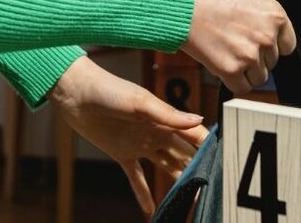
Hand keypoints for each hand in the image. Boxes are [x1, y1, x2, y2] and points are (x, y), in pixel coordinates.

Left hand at [47, 56, 206, 214]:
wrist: (75, 94)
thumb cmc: (107, 90)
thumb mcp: (140, 102)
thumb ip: (168, 115)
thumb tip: (199, 120)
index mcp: (163, 118)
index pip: (193, 134)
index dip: (208, 146)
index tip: (224, 160)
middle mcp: (155, 132)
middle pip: (183, 153)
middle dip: (198, 167)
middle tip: (212, 185)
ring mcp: (140, 144)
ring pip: (166, 167)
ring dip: (178, 181)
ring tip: (192, 198)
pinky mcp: (122, 154)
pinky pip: (137, 178)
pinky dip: (144, 194)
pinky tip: (152, 210)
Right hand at [180, 0, 295, 93]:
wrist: (178, 1)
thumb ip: (259, 12)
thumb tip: (264, 24)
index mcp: (274, 15)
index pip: (288, 46)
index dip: (271, 46)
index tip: (257, 44)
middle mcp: (267, 36)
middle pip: (271, 62)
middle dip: (254, 56)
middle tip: (232, 43)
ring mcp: (250, 54)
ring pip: (258, 78)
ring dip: (244, 71)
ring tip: (224, 52)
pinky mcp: (231, 69)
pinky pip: (241, 87)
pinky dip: (231, 81)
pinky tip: (219, 63)